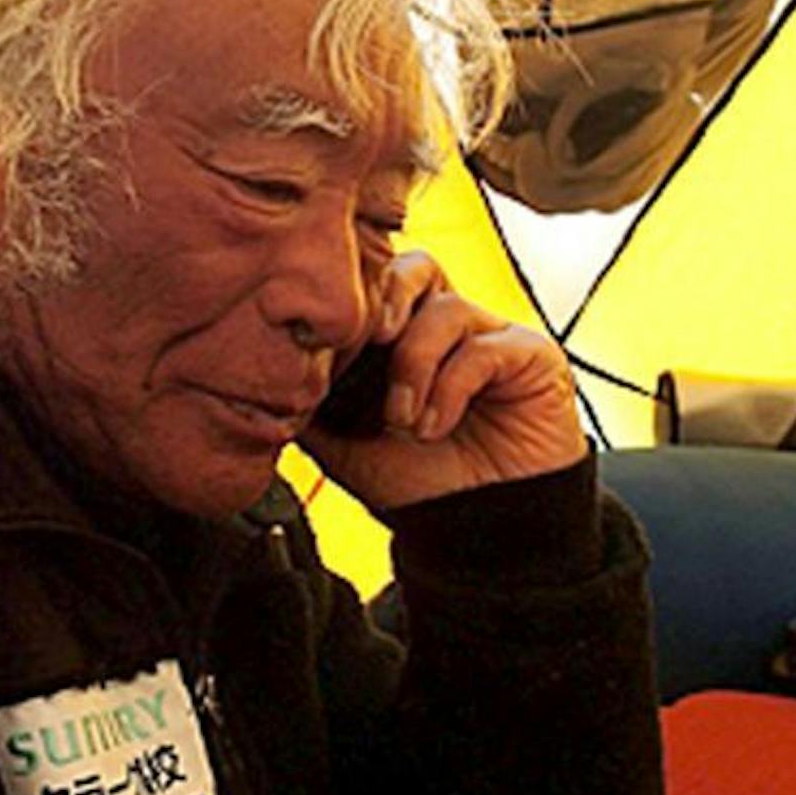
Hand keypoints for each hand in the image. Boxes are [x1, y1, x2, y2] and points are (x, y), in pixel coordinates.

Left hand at [298, 251, 584, 511]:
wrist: (473, 528)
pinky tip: (434, 427)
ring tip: (402, 419)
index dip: (351, 300)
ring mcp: (492, 336)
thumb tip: (263, 373)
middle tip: (370, 340)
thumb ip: (311, 397)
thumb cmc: (416, 479)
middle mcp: (449, 324)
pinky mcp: (532, 358)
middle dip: (384, 299)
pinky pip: (485, 349)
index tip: (326, 341)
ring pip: (446, 309)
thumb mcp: (342, 438)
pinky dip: (450, 387)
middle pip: (416, 267)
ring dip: (414, 364)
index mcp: (405, 331)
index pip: (378, 280)